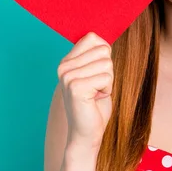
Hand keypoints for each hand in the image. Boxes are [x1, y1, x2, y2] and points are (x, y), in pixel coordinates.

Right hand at [57, 32, 113, 148]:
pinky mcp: (76, 87)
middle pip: (103, 50)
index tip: (96, 72)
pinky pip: (106, 77)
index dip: (103, 54)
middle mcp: (64, 66)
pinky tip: (95, 99)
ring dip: (108, 81)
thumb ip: (96, 56)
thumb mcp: (95, 74)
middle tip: (96, 87)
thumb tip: (104, 40)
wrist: (87, 133)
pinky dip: (107, 90)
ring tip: (95, 94)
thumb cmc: (95, 104)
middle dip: (107, 70)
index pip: (92, 37)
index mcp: (67, 61)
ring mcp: (68, 76)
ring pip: (106, 64)